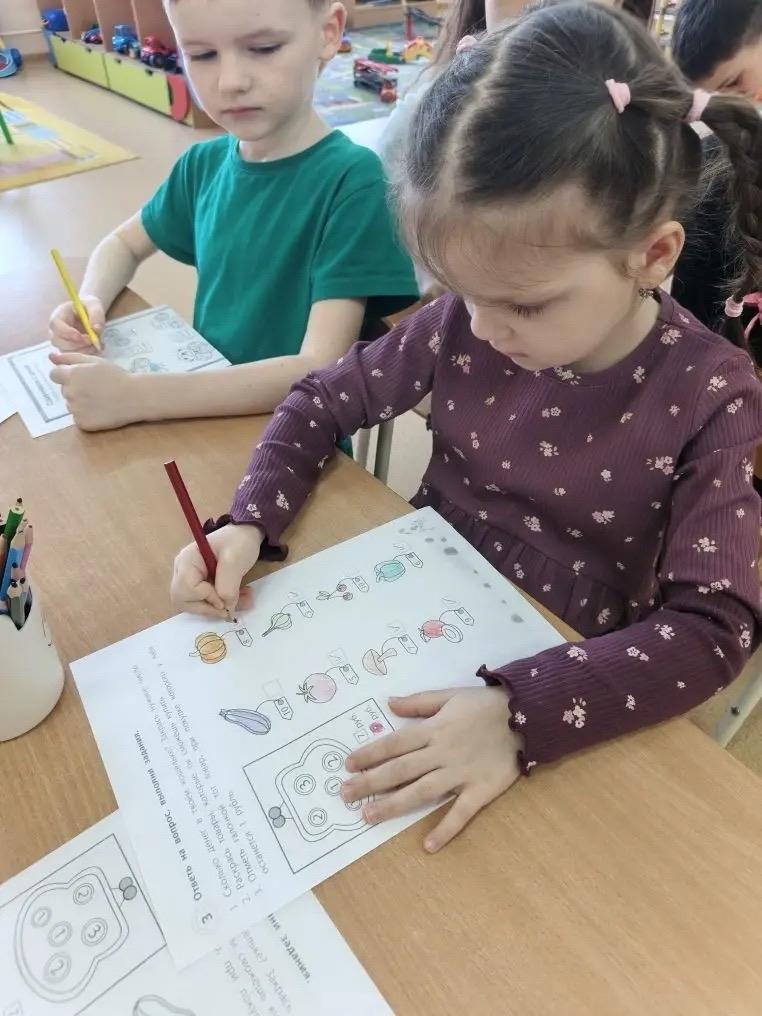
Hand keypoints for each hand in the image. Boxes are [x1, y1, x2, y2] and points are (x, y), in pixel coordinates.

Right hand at [49, 296, 105, 350]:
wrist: (90, 313)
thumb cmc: (89, 306)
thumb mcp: (94, 305)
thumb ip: (96, 314)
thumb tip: (96, 329)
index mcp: (59, 315)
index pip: (55, 325)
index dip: (66, 333)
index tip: (81, 336)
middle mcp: (56, 330)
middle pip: (57, 341)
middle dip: (75, 344)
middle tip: (91, 341)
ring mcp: (61, 341)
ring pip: (65, 351)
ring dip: (82, 350)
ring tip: (97, 344)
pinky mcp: (69, 349)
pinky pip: (74, 356)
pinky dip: (86, 354)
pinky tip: (97, 348)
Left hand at [49, 351, 144, 430]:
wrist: (134, 397)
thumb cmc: (116, 376)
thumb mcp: (95, 361)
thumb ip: (70, 358)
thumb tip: (51, 356)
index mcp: (71, 375)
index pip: (54, 375)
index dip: (66, 375)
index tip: (80, 377)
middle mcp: (69, 393)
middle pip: (64, 390)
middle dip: (75, 388)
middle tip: (95, 388)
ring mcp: (75, 410)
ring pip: (71, 404)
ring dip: (80, 402)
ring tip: (99, 400)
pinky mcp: (82, 423)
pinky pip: (78, 418)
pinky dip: (86, 415)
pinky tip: (100, 410)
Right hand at [171, 523, 263, 618]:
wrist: (246, 535)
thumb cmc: (239, 541)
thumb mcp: (235, 559)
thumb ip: (228, 584)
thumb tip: (225, 606)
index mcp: (187, 560)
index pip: (186, 588)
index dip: (206, 597)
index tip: (225, 597)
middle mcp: (183, 571)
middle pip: (183, 601)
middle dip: (207, 608)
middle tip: (230, 608)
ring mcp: (190, 579)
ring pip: (193, 606)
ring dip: (217, 609)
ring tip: (242, 600)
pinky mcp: (200, 585)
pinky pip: (204, 603)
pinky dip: (221, 605)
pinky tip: (239, 597)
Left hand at [342, 686, 521, 851]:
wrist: (527, 715)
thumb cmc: (485, 705)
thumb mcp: (450, 695)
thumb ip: (419, 702)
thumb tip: (388, 703)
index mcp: (434, 729)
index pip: (394, 744)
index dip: (369, 754)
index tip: (347, 765)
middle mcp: (442, 753)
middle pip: (400, 770)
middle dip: (371, 782)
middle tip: (345, 795)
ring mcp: (461, 774)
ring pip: (422, 792)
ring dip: (394, 805)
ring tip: (369, 817)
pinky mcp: (480, 790)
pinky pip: (461, 812)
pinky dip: (444, 829)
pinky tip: (427, 845)